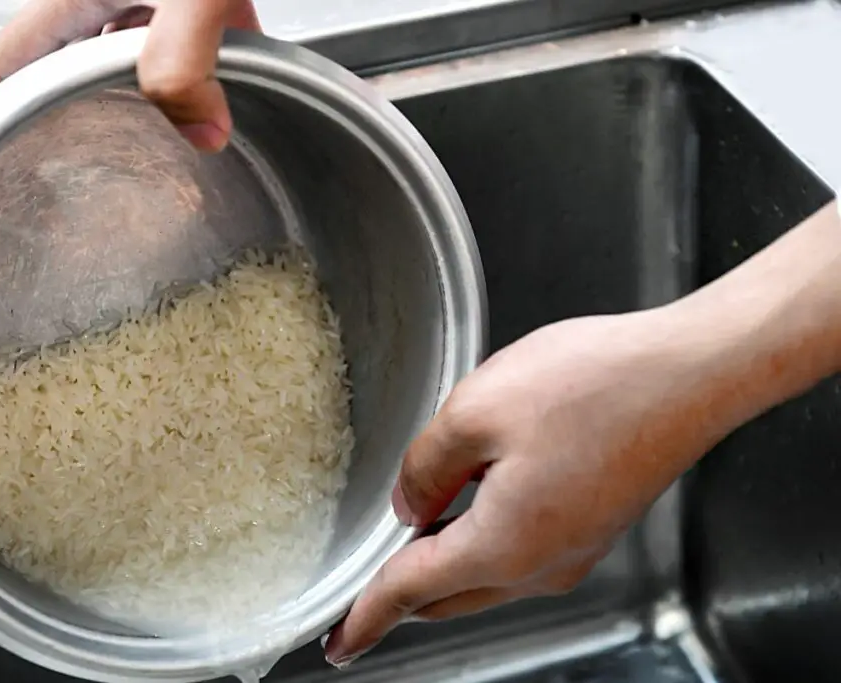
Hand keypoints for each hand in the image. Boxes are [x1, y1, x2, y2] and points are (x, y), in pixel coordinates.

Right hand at [0, 0, 260, 151]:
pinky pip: (174, 43)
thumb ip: (188, 61)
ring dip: (124, 98)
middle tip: (18, 153)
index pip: (1, 59)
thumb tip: (199, 133)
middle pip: (53, 68)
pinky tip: (222, 87)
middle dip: (37, 111)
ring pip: (116, 61)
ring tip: (126, 138)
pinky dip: (188, 71)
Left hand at [324, 200, 840, 666]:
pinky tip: (472, 498)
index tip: (340, 641)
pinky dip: (482, 540)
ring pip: (486, 575)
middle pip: (449, 595)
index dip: (366, 615)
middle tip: (366, 584)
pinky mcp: (593, 525)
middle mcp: (542, 565)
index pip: (411, 591)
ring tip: (415, 524)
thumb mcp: (475, 410)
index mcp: (503, 545)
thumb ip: (425, 467)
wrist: (689, 373)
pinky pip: (520, 552)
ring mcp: (574, 550)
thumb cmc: (594, 385)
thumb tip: (409, 505)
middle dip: (403, 591)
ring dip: (444, 560)